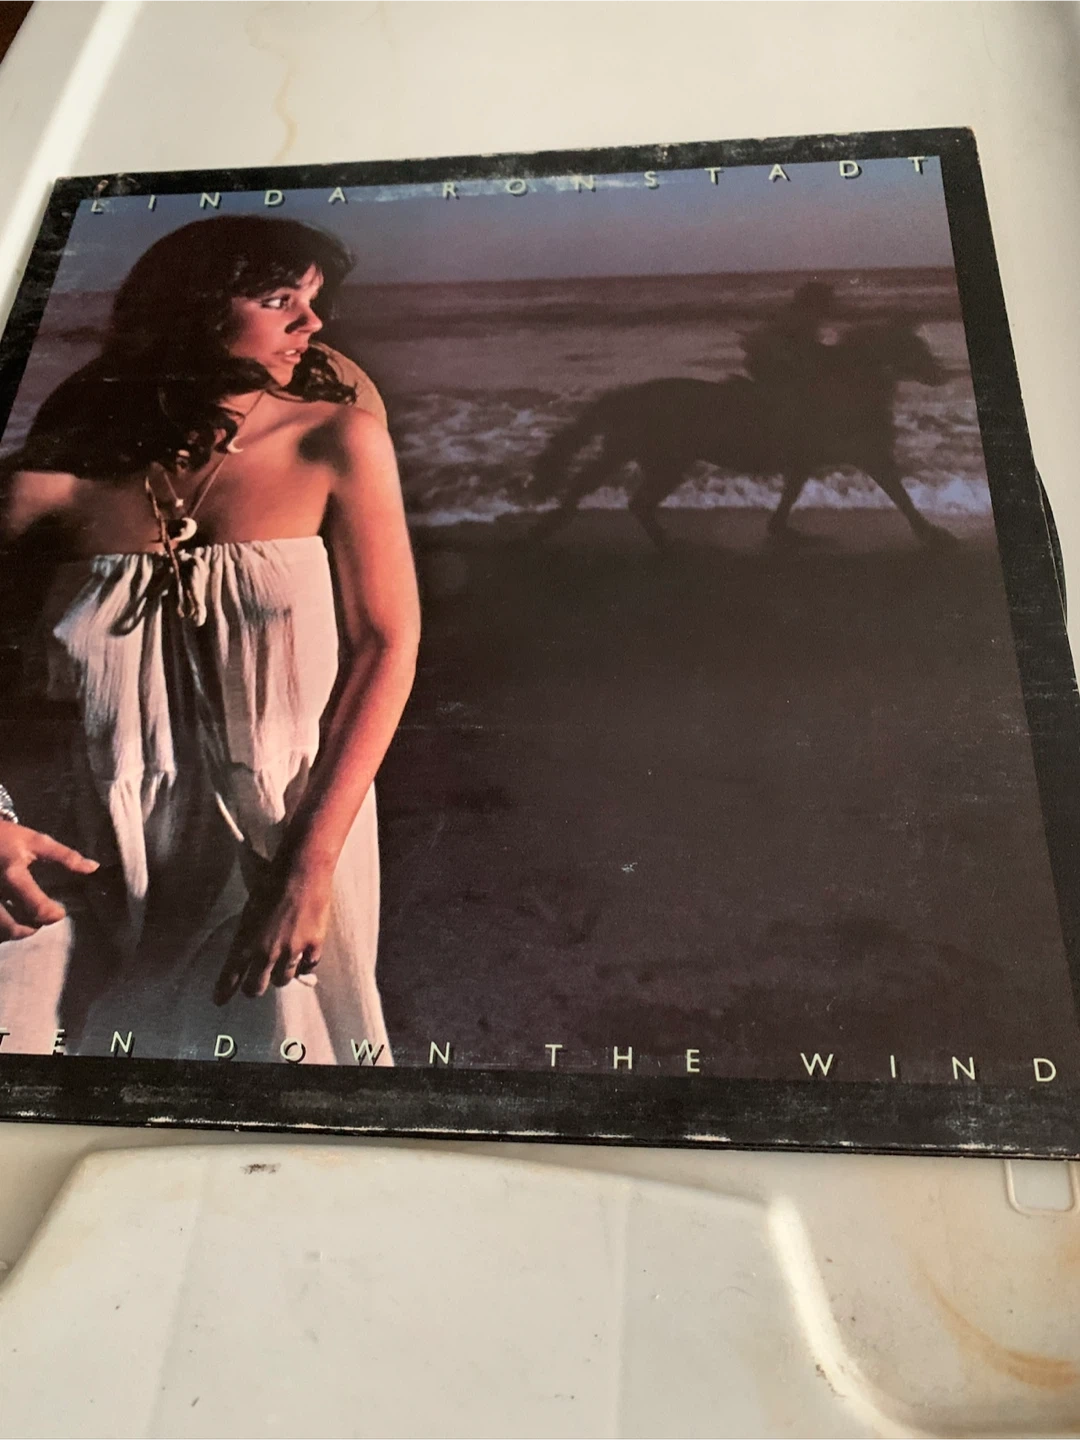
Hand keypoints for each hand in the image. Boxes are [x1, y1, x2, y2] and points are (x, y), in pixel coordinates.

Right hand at [0, 819, 98, 940]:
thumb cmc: (5, 837)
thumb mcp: (34, 841)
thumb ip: (65, 856)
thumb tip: (94, 868)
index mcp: (13, 874)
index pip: (38, 909)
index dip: (53, 915)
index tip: (58, 911)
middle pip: (13, 928)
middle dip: (30, 928)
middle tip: (39, 919)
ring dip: (12, 931)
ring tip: (23, 921)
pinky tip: (6, 918)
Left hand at [214, 863, 332, 1003]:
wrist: (301, 871)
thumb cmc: (271, 880)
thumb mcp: (250, 907)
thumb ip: (249, 931)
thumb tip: (249, 942)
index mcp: (245, 940)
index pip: (230, 974)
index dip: (224, 990)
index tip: (219, 1000)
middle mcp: (266, 952)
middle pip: (255, 987)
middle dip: (253, 988)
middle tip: (254, 985)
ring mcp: (290, 951)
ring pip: (282, 980)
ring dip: (280, 975)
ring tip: (281, 966)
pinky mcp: (312, 946)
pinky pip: (308, 966)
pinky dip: (305, 964)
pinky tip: (304, 957)